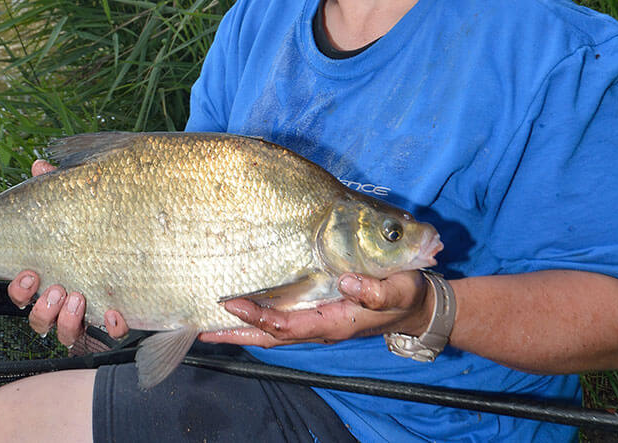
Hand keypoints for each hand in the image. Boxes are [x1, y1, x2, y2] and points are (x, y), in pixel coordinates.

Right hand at [7, 158, 129, 345]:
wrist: (150, 248)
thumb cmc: (104, 227)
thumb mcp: (81, 206)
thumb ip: (60, 188)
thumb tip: (40, 166)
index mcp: (52, 274)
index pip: (22, 290)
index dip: (20, 287)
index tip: (28, 272)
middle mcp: (65, 299)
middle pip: (39, 318)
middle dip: (43, 307)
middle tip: (56, 288)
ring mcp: (89, 315)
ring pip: (66, 333)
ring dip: (68, 320)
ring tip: (79, 298)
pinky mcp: (116, 321)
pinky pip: (110, 334)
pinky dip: (112, 326)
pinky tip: (117, 312)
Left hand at [198, 270, 431, 347]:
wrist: (418, 307)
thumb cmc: (408, 294)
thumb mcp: (400, 289)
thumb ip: (377, 290)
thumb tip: (349, 282)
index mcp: (334, 322)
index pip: (288, 326)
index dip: (259, 318)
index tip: (232, 305)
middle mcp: (320, 327)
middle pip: (270, 336)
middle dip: (235, 333)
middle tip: (200, 325)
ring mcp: (317, 322)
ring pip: (272, 331)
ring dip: (240, 329)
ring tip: (207, 321)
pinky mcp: (317, 314)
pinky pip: (281, 321)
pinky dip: (257, 319)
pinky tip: (240, 311)